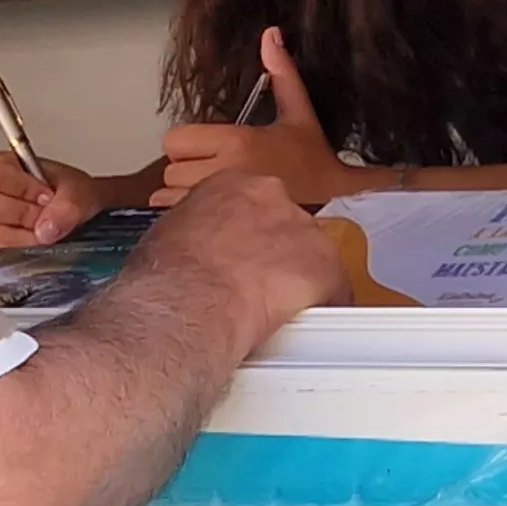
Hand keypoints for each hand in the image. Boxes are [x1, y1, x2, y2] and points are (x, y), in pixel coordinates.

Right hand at [0, 153, 107, 249]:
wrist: (83, 216)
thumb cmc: (71, 195)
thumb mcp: (78, 189)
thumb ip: (67, 204)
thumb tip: (46, 229)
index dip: (24, 188)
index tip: (47, 195)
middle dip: (25, 213)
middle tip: (47, 213)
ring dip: (31, 235)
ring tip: (48, 228)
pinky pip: (8, 256)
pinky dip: (32, 252)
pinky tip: (44, 243)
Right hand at [120, 169, 344, 348]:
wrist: (190, 297)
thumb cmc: (171, 271)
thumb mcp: (170, 232)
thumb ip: (196, 230)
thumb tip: (192, 249)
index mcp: (232, 183)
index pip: (254, 203)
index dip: (249, 233)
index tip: (243, 252)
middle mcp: (272, 198)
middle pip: (287, 226)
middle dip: (277, 253)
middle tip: (258, 281)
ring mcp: (302, 230)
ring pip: (313, 256)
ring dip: (299, 278)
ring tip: (276, 306)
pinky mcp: (325, 267)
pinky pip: (335, 289)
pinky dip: (324, 305)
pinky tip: (304, 321)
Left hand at [152, 27, 352, 205]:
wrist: (336, 215)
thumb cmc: (315, 168)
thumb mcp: (301, 116)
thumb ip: (283, 76)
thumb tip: (270, 35)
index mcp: (236, 142)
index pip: (175, 139)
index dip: (187, 144)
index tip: (209, 149)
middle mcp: (221, 174)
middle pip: (169, 168)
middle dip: (186, 170)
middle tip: (214, 172)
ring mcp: (218, 207)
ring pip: (170, 195)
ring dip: (184, 195)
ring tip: (215, 196)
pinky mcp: (217, 231)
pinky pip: (178, 220)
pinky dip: (187, 218)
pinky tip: (214, 216)